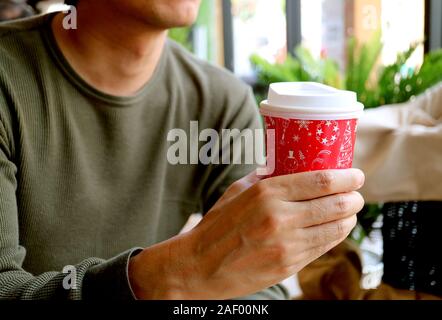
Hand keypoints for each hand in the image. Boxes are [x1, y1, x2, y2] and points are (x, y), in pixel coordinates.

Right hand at [129, 169, 364, 298]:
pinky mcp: (289, 266)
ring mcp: (287, 245)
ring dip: (349, 219)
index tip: (356, 175)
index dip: (346, 177)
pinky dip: (334, 236)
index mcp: (267, 194)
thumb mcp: (237, 191)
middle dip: (354, 198)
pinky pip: (322, 248)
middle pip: (335, 204)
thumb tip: (287, 168)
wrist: (200, 265)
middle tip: (356, 194)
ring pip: (335, 229)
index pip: (321, 181)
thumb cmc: (217, 225)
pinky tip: (335, 229)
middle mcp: (280, 218)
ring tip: (349, 212)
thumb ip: (265, 178)